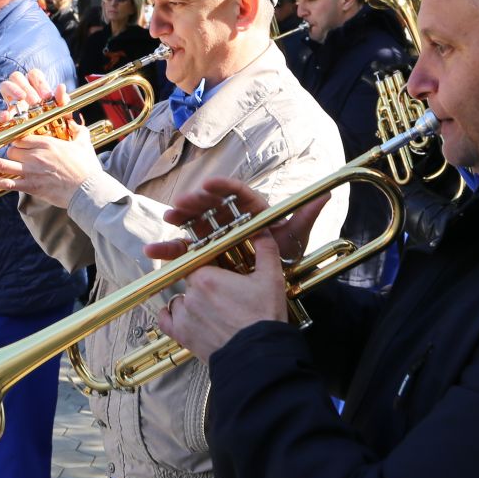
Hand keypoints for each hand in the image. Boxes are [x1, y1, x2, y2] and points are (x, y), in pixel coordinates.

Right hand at [0, 68, 59, 128]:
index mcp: (35, 89)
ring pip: (4, 86)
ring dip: (12, 90)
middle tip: (35, 101)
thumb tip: (61, 87)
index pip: (33, 74)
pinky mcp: (3, 121)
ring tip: (21, 100)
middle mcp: (21, 93)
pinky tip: (7, 117)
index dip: (39, 82)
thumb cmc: (56, 126)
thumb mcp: (61, 114)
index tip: (47, 97)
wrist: (47, 146)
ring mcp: (10, 105)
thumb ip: (62, 101)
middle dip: (25, 86)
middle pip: (17, 76)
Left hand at [0, 120, 100, 208]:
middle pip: (11, 149)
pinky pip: (6, 183)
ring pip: (3, 163)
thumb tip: (76, 123)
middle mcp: (36, 155)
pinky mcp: (30, 186)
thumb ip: (77, 130)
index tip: (17, 143)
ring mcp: (31, 171)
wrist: (88, 190)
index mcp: (47, 143)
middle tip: (11, 157)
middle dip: (10, 153)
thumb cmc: (87, 168)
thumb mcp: (84, 143)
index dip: (17, 140)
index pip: (21, 137)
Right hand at [145, 178, 327, 268]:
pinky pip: (187, 251)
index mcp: (254, 214)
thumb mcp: (296, 239)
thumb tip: (324, 196)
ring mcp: (218, 238)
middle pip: (213, 207)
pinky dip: (171, 250)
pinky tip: (154, 252)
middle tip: (183, 202)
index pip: (238, 196)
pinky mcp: (206, 257)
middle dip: (197, 202)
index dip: (224, 187)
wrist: (276, 293)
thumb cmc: (287, 261)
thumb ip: (304, 218)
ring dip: (180, 220)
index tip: (209, 183)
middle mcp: (234, 222)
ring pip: (196, 225)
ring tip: (168, 218)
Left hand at [153, 230, 291, 361]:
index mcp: (207, 277)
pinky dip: (170, 317)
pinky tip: (181, 316)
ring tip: (211, 309)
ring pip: (179, 300)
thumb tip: (262, 231)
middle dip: (204, 284)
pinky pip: (165, 321)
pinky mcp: (182, 336)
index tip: (216, 267)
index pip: (197, 259)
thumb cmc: (263, 319)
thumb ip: (265, 249)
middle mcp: (190, 295)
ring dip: (190, 302)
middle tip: (222, 293)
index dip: (207, 263)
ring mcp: (184, 316)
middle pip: (190, 280)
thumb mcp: (270, 279)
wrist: (258, 357)